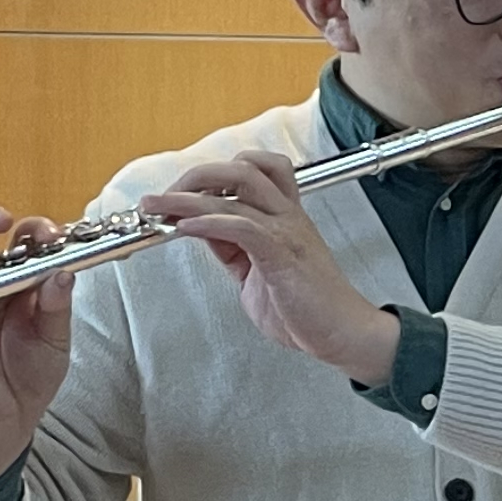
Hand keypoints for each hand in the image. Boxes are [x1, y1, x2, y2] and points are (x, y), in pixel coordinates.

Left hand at [147, 153, 399, 386]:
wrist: (343, 332)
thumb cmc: (307, 307)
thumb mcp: (256, 270)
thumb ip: (232, 248)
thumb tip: (201, 229)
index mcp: (284, 216)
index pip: (250, 171)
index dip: (210, 176)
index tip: (178, 195)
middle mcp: (287, 215)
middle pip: (241, 168)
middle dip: (194, 175)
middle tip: (161, 197)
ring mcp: (287, 232)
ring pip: (237, 191)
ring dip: (188, 196)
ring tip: (158, 207)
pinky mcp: (283, 255)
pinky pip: (242, 226)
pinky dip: (209, 222)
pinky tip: (186, 228)